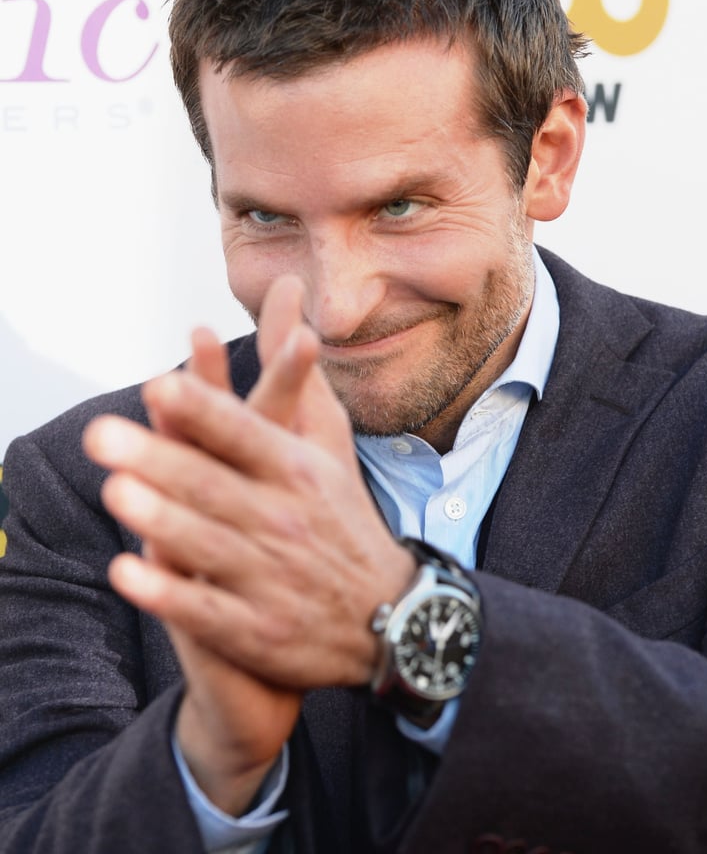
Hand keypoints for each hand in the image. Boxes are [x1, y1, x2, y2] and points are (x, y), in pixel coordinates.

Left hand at [84, 276, 414, 691]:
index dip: (205, 411)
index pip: (245, 433)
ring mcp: (272, 577)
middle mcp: (285, 518)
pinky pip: (207, 609)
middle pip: (213, 484)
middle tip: (102, 436)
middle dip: (159, 459)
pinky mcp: (259, 629)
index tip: (161, 385)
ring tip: (116, 493)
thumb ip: (296, 373)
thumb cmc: (342, 514)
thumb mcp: (328, 442)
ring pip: (207, 542)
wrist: (389, 615)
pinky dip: (169, 592)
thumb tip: (286, 293)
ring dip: (160, 519)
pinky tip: (130, 573)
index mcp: (298, 469)